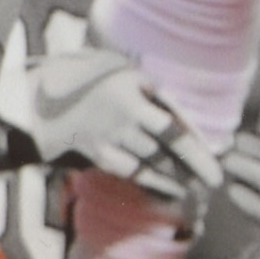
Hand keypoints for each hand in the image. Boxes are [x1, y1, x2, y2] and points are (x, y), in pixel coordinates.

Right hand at [0, 39, 222, 206]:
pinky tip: (168, 186)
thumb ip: (151, 91)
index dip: (196, 141)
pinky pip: (131, 171)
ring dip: (176, 175)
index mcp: (135, 89)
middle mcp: (126, 113)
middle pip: (168, 143)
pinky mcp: (98, 152)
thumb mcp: (124, 71)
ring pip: (151, 161)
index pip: (174, 120)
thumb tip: (184, 119)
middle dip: (194, 163)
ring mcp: (111, 135)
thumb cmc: (92, 77)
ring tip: (196, 185)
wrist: (43, 95)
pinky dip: (151, 180)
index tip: (215, 156)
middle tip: (215, 179)